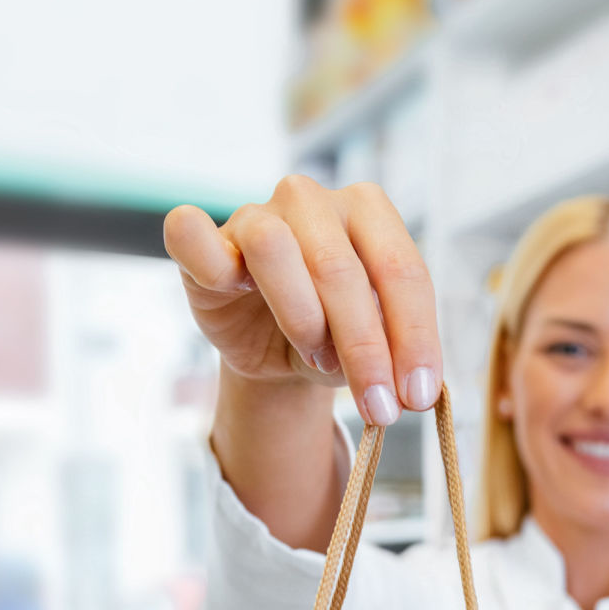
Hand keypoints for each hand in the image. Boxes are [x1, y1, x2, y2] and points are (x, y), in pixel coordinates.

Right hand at [162, 177, 442, 425]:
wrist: (277, 346)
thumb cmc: (333, 335)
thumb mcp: (374, 348)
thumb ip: (394, 355)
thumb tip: (408, 390)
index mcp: (368, 212)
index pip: (401, 269)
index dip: (415, 337)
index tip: (417, 396)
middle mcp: (312, 201)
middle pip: (340, 268)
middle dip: (364, 349)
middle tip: (378, 408)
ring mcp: (256, 214)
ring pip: (273, 247)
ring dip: (301, 317)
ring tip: (316, 356)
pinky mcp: (205, 239)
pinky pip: (191, 232)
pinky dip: (210, 260)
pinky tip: (230, 291)